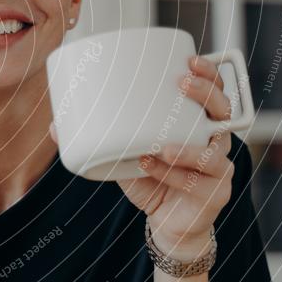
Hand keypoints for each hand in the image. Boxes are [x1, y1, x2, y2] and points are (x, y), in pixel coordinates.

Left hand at [49, 55, 234, 259]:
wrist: (166, 223)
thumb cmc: (150, 178)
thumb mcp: (122, 153)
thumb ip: (99, 137)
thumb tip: (56, 125)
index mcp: (199, 123)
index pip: (215, 91)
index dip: (210, 72)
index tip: (190, 59)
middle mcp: (215, 142)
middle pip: (226, 112)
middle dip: (207, 93)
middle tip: (182, 83)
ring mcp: (219, 169)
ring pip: (215, 151)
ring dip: (189, 147)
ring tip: (163, 144)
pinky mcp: (215, 194)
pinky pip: (197, 181)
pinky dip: (173, 174)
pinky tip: (153, 166)